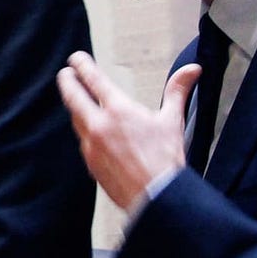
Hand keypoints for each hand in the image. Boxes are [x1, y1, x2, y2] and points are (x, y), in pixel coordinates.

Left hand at [56, 51, 201, 213]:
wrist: (156, 198)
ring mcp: (91, 147)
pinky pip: (84, 143)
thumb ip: (178, 90)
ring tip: (79, 103)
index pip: (93, 80)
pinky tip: (93, 135)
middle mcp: (99, 126)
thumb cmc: (164, 161)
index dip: (82, 65)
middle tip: (65, 74)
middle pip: (73, 98)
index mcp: (118, 111)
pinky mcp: (91, 164)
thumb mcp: (172, 120)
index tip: (76, 59)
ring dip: (77, 109)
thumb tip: (191, 71)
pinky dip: (86, 133)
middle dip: (68, 82)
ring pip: (77, 121)